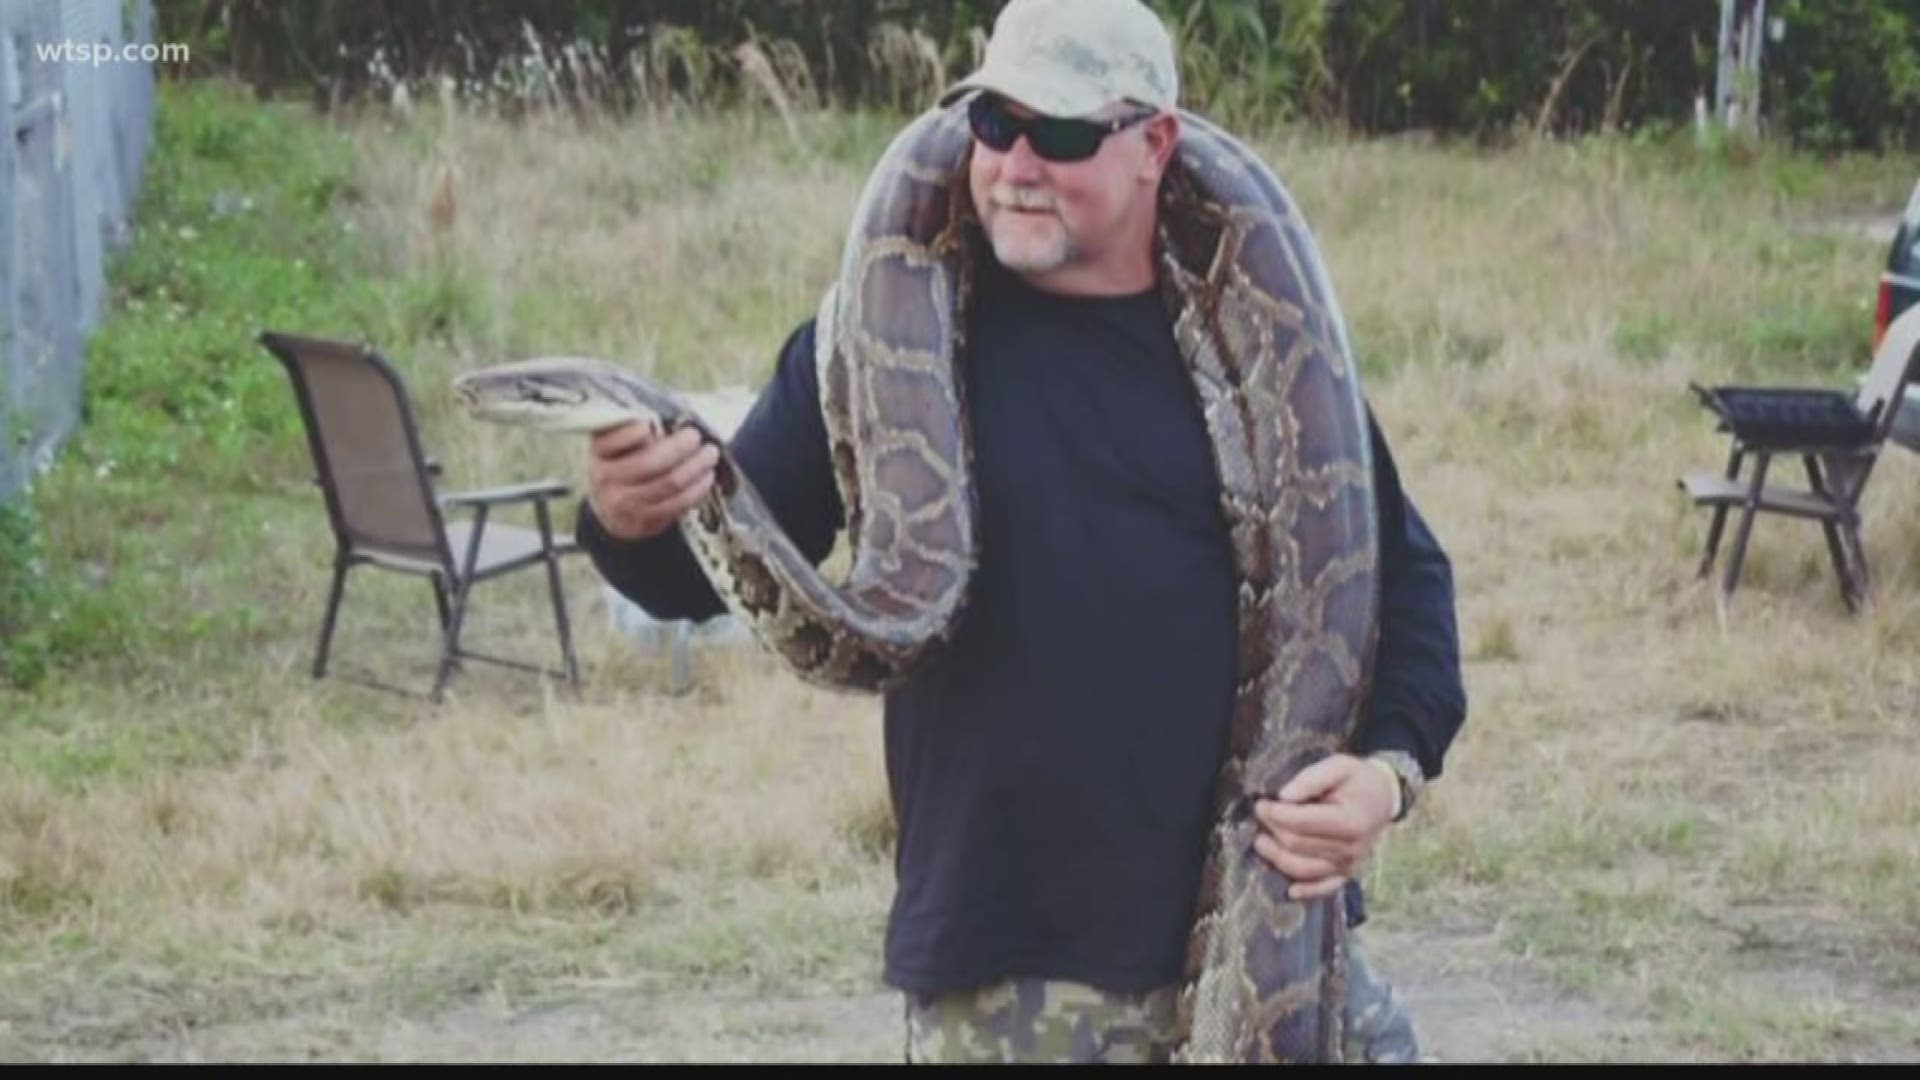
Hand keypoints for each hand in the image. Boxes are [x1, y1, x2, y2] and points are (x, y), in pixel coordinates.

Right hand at [585, 421, 719, 540]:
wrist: (612, 509)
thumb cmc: (624, 462)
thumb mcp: (620, 443)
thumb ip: (640, 429)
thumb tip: (676, 419)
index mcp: (600, 452)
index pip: (612, 440)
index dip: (631, 432)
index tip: (649, 423)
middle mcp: (607, 478)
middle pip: (649, 463)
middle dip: (679, 447)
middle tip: (695, 436)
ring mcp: (625, 502)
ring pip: (669, 484)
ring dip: (696, 467)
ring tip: (710, 454)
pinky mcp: (645, 520)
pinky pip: (678, 503)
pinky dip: (698, 488)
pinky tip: (706, 476)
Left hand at [1252, 753, 1398, 900]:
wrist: (1382, 798)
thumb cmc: (1358, 780)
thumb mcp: (1339, 766)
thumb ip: (1311, 778)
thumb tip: (1283, 796)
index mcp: (1351, 821)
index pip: (1303, 823)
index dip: (1276, 814)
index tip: (1261, 804)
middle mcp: (1351, 848)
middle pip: (1298, 846)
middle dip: (1273, 830)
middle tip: (1261, 815)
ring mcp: (1349, 864)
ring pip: (1303, 869)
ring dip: (1277, 857)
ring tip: (1261, 841)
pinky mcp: (1346, 873)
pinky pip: (1324, 888)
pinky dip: (1306, 891)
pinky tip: (1290, 890)